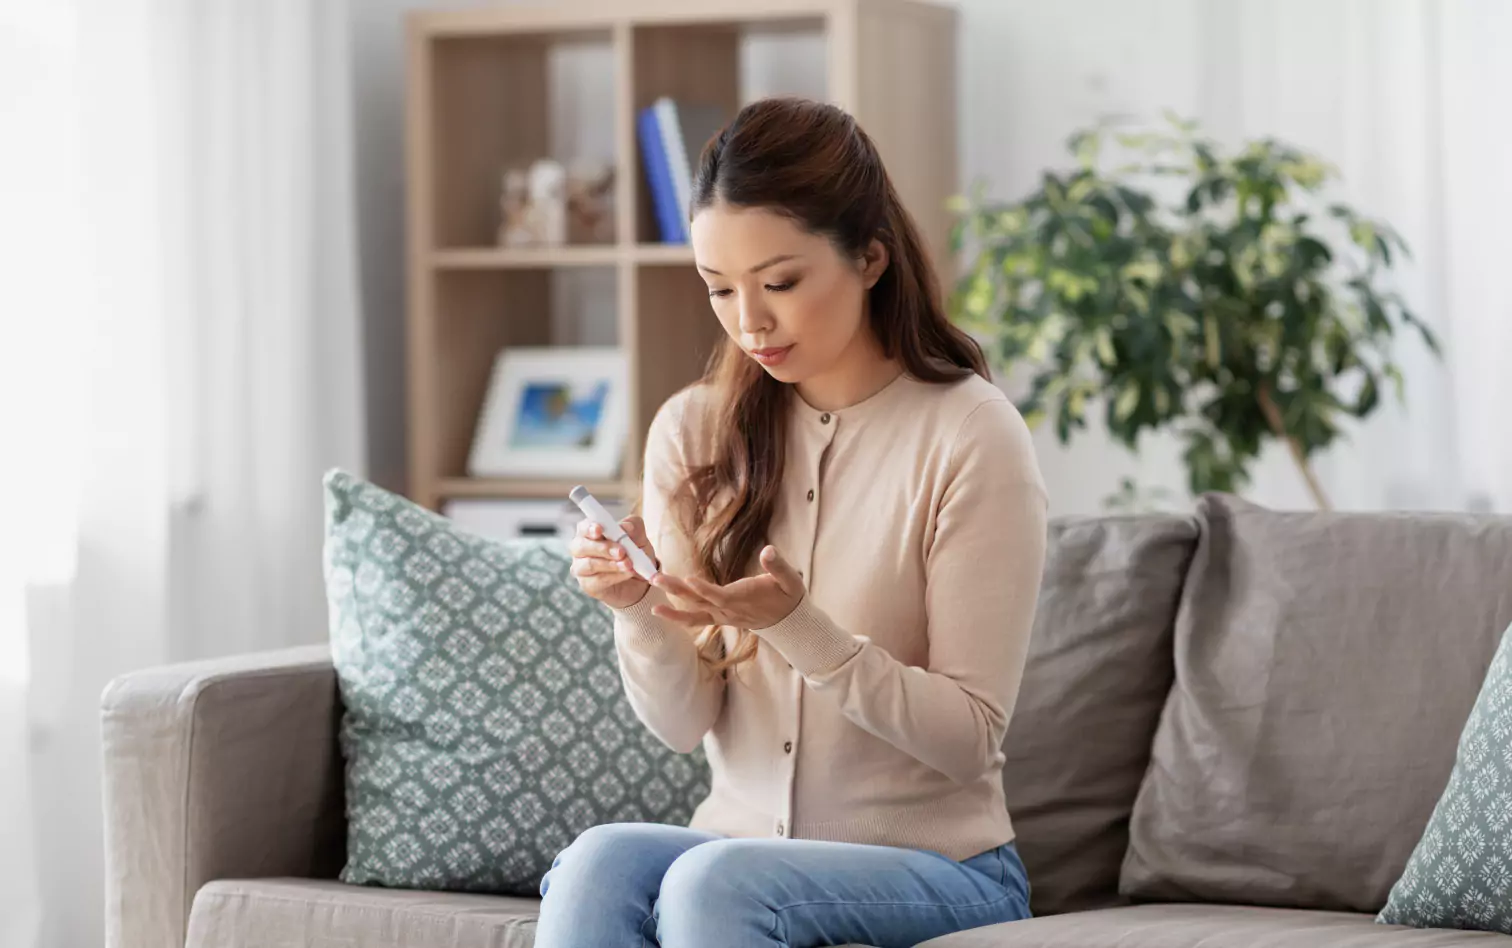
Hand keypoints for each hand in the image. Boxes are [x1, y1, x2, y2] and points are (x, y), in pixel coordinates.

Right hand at [569, 516, 657, 609]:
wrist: (639, 579)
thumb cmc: (633, 553)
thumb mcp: (639, 538)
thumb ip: (634, 528)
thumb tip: (627, 527)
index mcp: (590, 532)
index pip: (583, 527)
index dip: (589, 528)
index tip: (599, 529)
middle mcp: (580, 548)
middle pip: (581, 546)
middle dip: (603, 548)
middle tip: (621, 552)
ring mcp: (581, 568)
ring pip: (589, 564)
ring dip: (611, 564)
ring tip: (628, 564)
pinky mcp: (588, 584)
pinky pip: (598, 580)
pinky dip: (615, 576)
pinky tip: (627, 574)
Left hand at [650, 545, 803, 629]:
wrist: (789, 622)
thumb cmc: (788, 597)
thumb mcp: (791, 580)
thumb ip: (778, 566)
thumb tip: (769, 550)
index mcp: (744, 598)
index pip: (721, 595)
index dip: (705, 589)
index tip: (689, 580)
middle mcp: (729, 610)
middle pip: (700, 601)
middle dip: (677, 590)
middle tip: (656, 578)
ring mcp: (723, 615)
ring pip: (695, 613)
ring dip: (673, 610)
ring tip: (653, 607)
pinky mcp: (720, 617)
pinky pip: (697, 618)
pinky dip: (680, 616)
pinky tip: (661, 611)